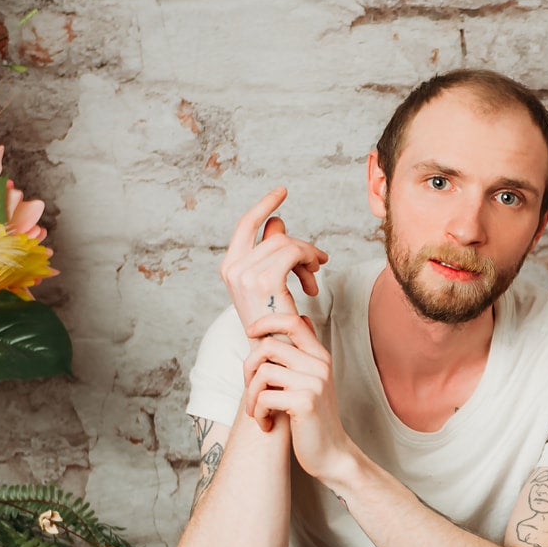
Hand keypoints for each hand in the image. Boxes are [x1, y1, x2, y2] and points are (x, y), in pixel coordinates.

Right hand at [221, 187, 327, 332]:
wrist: (276, 356)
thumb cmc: (276, 324)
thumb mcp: (270, 285)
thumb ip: (270, 252)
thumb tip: (276, 224)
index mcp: (229, 268)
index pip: (245, 225)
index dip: (263, 205)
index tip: (282, 191)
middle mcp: (232, 269)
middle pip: (276, 235)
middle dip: (301, 247)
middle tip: (318, 263)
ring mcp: (246, 274)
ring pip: (287, 243)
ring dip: (308, 257)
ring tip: (316, 276)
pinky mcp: (265, 279)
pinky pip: (294, 252)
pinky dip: (309, 261)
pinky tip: (314, 282)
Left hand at [243, 310, 350, 481]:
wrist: (332, 455)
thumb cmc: (315, 420)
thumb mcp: (313, 382)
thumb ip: (303, 355)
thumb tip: (300, 320)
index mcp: (320, 357)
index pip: (292, 321)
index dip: (266, 321)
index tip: (250, 332)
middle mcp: (320, 366)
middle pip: (269, 345)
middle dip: (249, 367)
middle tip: (251, 389)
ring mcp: (314, 383)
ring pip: (263, 372)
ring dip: (250, 396)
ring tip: (257, 411)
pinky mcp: (305, 402)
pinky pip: (264, 397)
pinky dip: (258, 413)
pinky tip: (266, 424)